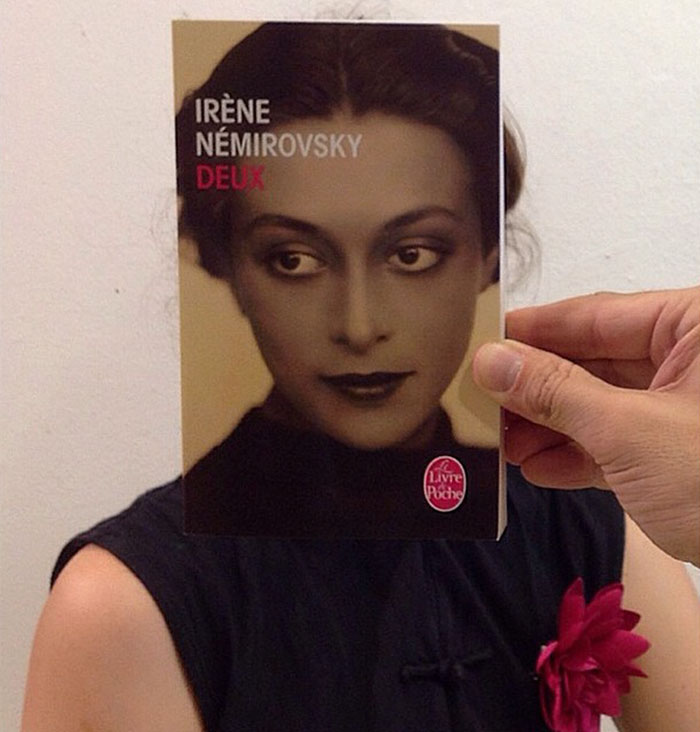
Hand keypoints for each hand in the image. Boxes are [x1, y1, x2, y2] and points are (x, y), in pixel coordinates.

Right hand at [472, 286, 699, 564]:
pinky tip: (538, 468)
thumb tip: (492, 362)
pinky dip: (579, 456)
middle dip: (536, 389)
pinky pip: (619, 442)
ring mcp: (687, 409)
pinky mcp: (681, 452)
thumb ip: (554, 393)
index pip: (597, 315)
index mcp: (698, 327)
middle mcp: (694, 361)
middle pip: (594, 362)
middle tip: (485, 402)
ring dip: (550, 427)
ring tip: (503, 445)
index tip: (485, 340)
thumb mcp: (630, 432)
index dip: (534, 329)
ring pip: (602, 404)